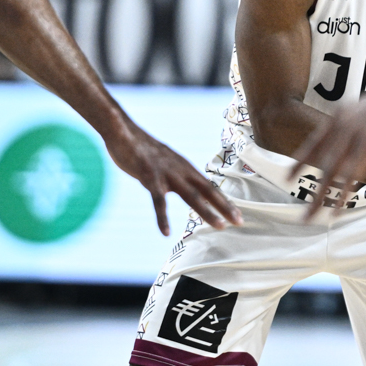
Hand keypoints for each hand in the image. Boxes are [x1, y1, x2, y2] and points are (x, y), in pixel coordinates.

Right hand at [103, 123, 242, 235]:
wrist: (125, 133)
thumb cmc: (145, 151)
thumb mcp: (166, 163)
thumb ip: (177, 174)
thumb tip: (187, 185)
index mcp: (185, 168)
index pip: (210, 186)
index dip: (224, 201)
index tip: (237, 215)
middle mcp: (181, 170)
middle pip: (208, 191)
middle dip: (225, 207)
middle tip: (240, 222)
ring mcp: (166, 174)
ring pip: (192, 196)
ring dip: (208, 211)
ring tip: (220, 227)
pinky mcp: (149, 177)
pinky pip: (157, 200)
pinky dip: (162, 217)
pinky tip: (165, 232)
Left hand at [292, 79, 365, 210]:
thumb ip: (357, 127)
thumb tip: (355, 143)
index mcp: (339, 116)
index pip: (314, 143)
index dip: (300, 161)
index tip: (288, 177)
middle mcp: (342, 125)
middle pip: (320, 163)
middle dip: (310, 190)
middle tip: (303, 211)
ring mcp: (355, 134)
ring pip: (332, 172)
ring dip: (321, 196)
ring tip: (312, 215)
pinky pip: (352, 173)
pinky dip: (344, 192)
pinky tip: (337, 207)